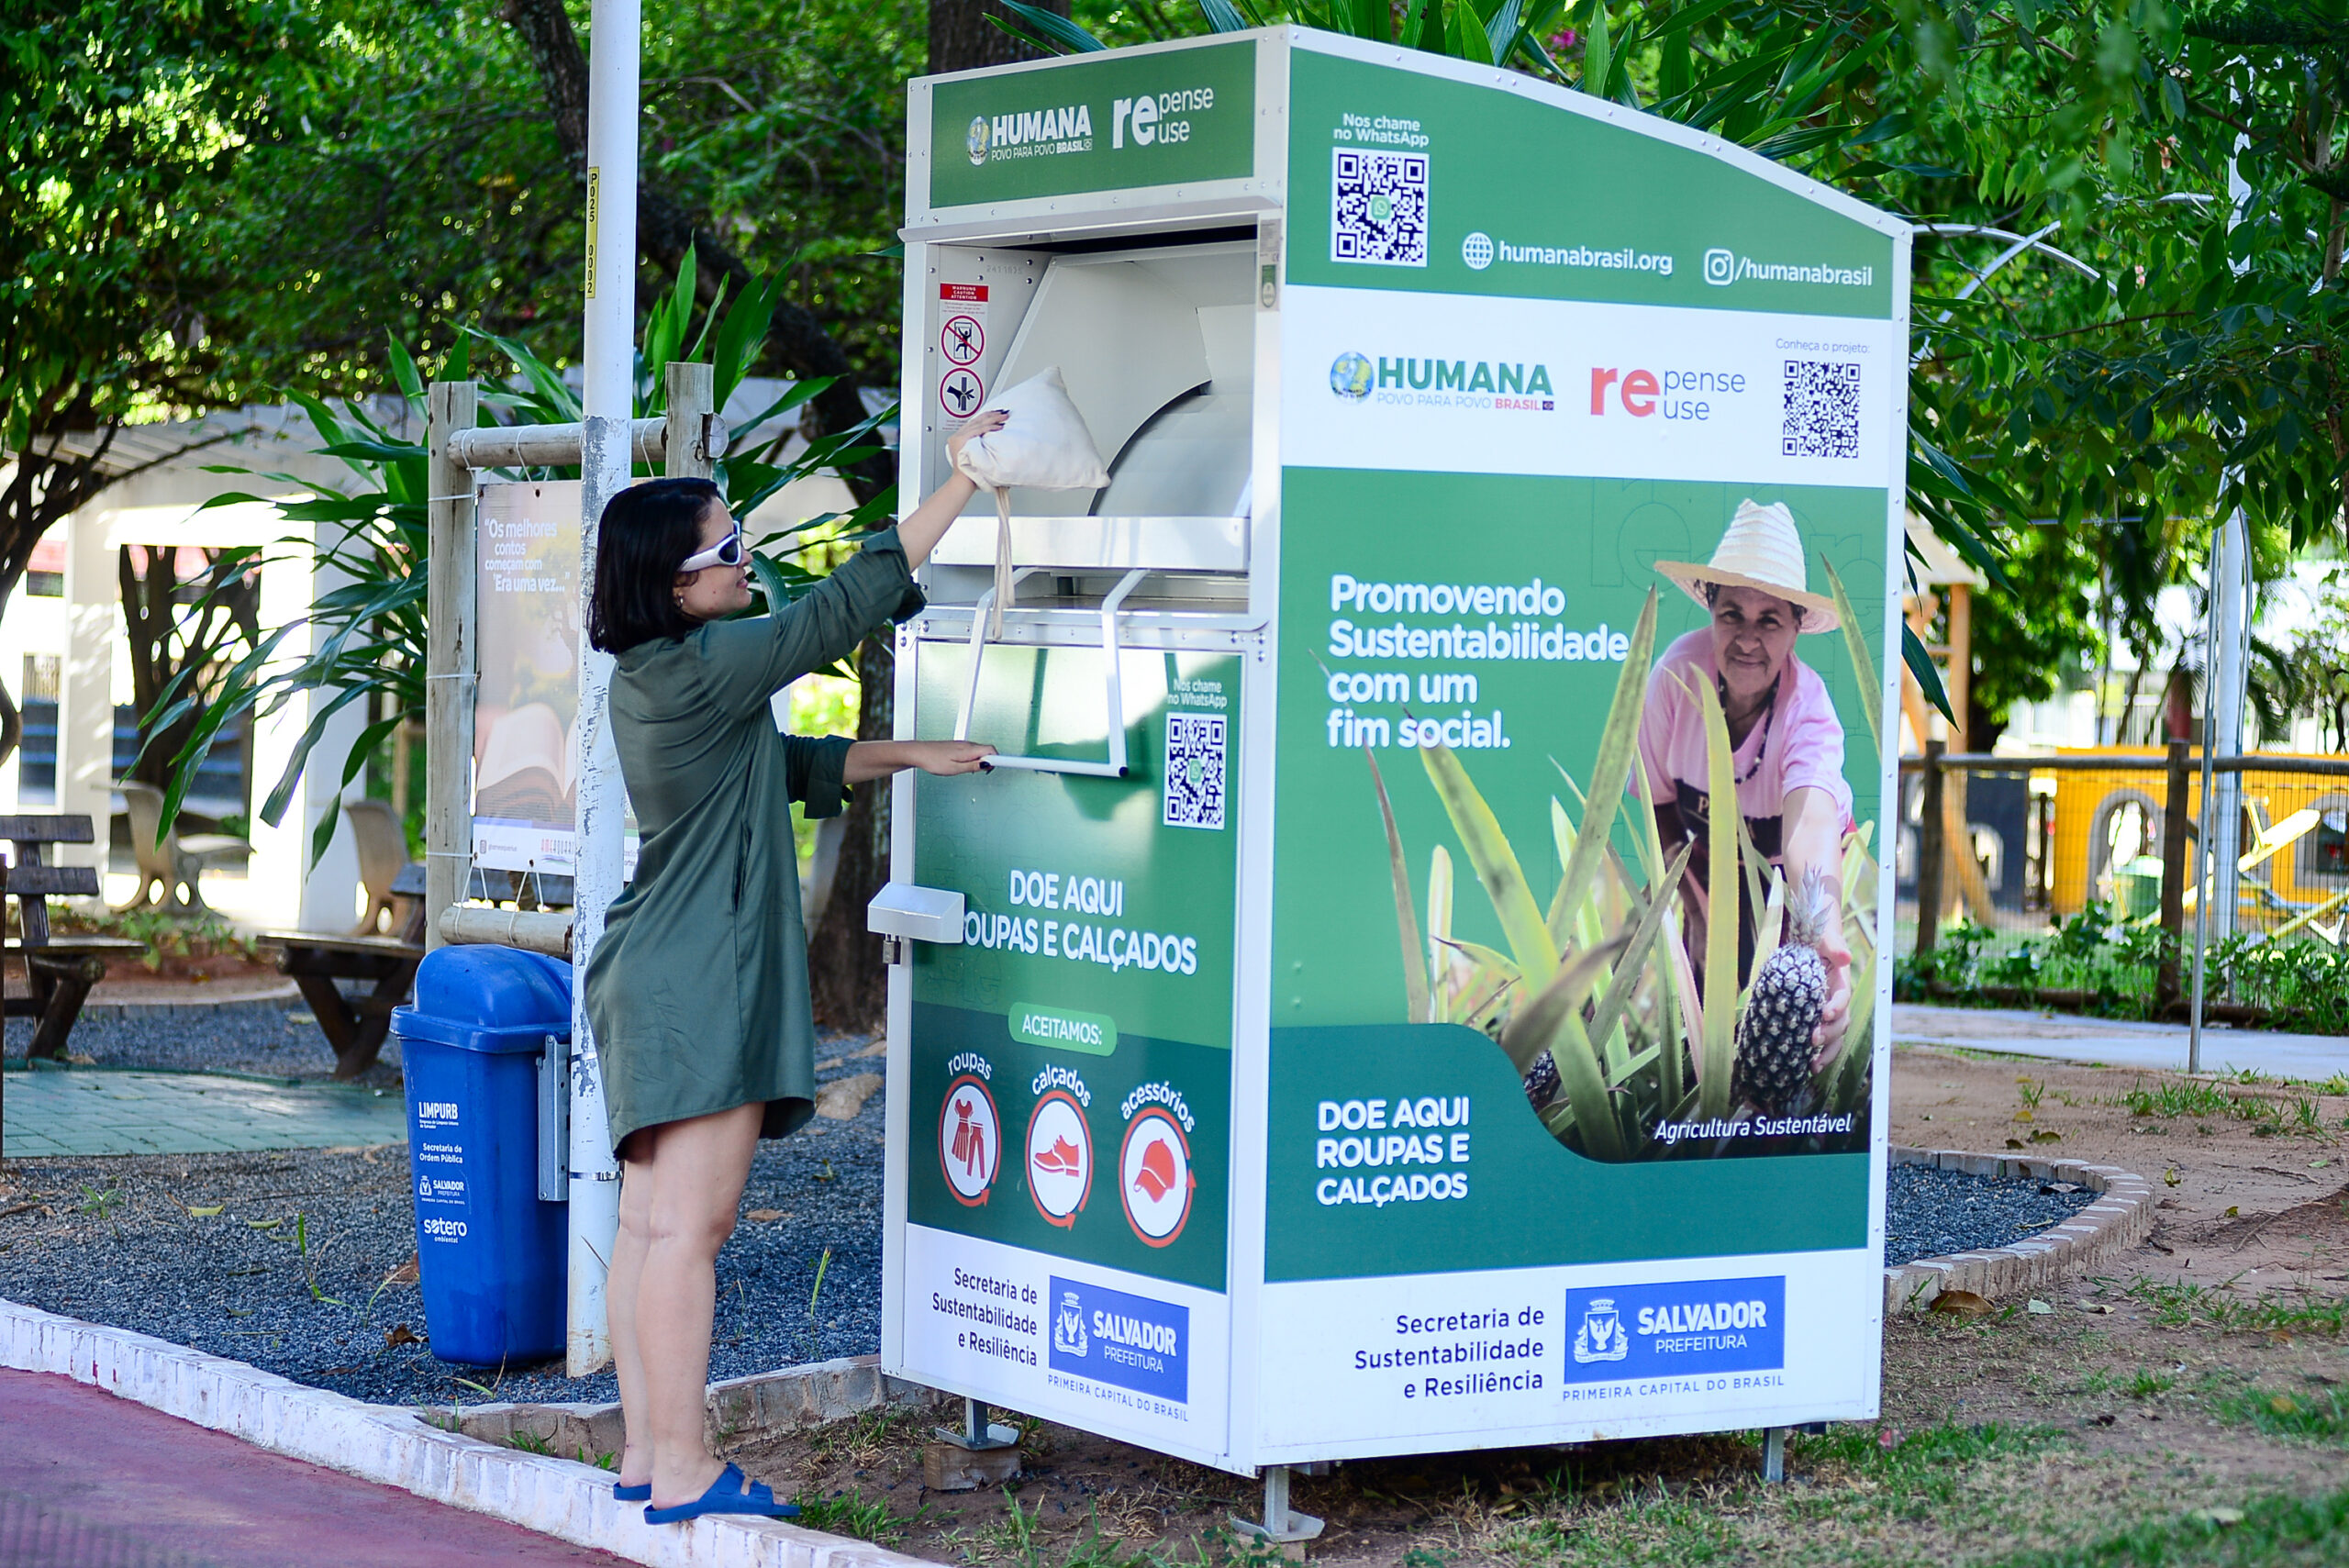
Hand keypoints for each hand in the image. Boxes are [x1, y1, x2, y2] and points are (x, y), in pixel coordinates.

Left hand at [903, 740, 995, 776]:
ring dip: (981, 760)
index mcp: (968, 749)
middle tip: (983, 772)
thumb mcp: (954, 769)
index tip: (1008, 764)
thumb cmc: (933, 760)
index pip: (992, 750)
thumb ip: (972, 767)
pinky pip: (972, 751)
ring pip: (980, 751)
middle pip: (988, 750)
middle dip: (990, 761)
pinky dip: (974, 759)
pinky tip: (965, 766)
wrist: (918, 753)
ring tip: (971, 770)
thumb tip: (987, 765)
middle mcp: (967, 744)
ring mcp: (963, 744)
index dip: (1001, 758)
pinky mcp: (958, 746)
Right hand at [945, 408, 1007, 466]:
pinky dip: (990, 428)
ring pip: (978, 424)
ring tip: (1004, 418)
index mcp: (957, 437)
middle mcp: (956, 436)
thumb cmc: (970, 472)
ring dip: (993, 420)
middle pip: (976, 421)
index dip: (986, 416)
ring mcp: (957, 438)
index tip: (996, 414)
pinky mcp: (961, 440)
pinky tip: (998, 427)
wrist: (963, 482)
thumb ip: (977, 443)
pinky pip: (978, 430)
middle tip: (1003, 413)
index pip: (973, 422)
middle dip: (991, 416)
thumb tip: (990, 434)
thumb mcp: (973, 453)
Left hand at [1810, 932, 1853, 1068]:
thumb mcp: (1825, 937)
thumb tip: (1846, 956)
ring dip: (1826, 1051)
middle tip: (1812, 1039)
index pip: (1843, 997)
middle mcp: (1836, 1000)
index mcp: (1840, 982)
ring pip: (1834, 1036)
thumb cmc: (1818, 939)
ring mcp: (1827, 1011)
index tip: (1825, 1013)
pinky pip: (1822, 1039)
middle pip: (1841, 1022)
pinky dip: (1817, 1053)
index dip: (1837, 1006)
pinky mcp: (1815, 1019)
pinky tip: (1805, 1065)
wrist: (1809, 942)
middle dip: (1829, 1033)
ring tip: (1813, 1065)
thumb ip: (1834, 945)